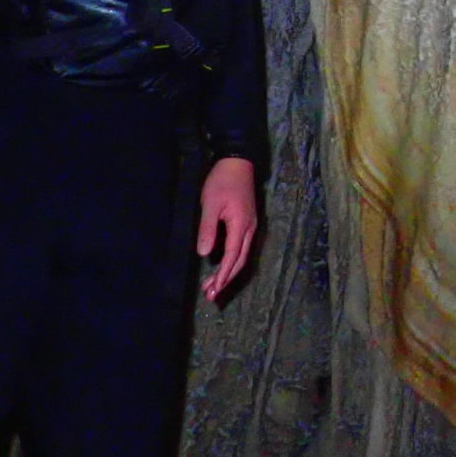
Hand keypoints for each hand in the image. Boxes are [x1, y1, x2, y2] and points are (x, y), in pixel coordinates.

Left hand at [197, 156, 258, 301]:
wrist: (238, 161)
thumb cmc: (222, 181)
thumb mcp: (210, 203)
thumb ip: (208, 228)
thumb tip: (205, 254)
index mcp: (241, 225)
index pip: (232, 257)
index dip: (223, 275)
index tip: (214, 290)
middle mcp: (250, 228)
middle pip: (240, 260)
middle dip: (226, 279)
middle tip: (212, 295)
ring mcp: (251, 225)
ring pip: (242, 255)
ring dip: (229, 271)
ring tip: (215, 285)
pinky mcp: (248, 220)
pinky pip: (242, 247)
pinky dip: (233, 260)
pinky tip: (224, 264)